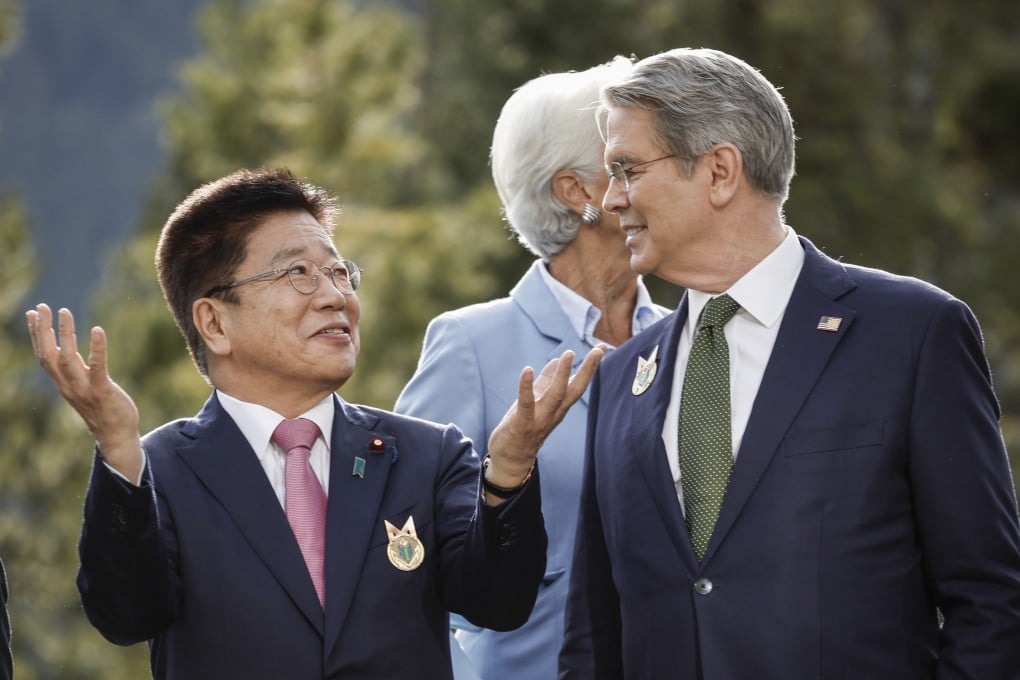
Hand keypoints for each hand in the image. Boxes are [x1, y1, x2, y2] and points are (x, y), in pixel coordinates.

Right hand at [26, 303, 142, 481]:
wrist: (115, 436)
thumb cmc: (101, 408)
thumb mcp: (82, 385)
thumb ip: (74, 368)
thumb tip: (67, 348)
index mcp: (62, 382)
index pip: (43, 355)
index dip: (36, 335)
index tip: (32, 313)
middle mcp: (67, 385)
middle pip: (48, 354)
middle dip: (42, 330)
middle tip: (42, 307)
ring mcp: (83, 389)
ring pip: (67, 358)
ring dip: (64, 334)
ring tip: (64, 312)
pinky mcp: (102, 391)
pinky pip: (97, 367)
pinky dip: (96, 348)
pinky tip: (97, 330)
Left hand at [485, 346, 604, 491]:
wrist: (511, 461)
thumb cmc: (523, 428)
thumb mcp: (537, 401)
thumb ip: (546, 381)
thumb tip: (557, 360)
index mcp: (559, 407)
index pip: (578, 384)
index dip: (590, 366)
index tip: (602, 348)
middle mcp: (554, 414)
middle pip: (575, 390)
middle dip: (588, 370)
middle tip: (599, 350)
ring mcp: (539, 420)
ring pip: (555, 395)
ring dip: (563, 375)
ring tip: (569, 354)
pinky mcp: (522, 424)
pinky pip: (526, 404)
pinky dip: (526, 387)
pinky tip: (528, 370)